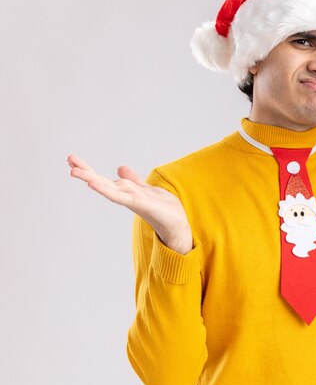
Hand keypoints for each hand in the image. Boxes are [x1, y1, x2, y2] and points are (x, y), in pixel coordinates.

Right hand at [67, 154, 192, 254]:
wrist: (178, 225)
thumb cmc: (164, 209)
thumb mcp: (146, 189)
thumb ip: (133, 180)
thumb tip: (119, 168)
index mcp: (126, 192)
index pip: (104, 179)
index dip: (89, 170)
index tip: (72, 159)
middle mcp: (126, 197)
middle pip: (103, 182)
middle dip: (86, 172)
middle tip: (68, 160)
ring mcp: (133, 201)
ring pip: (110, 189)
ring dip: (93, 180)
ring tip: (75, 172)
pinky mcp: (143, 205)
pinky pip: (123, 197)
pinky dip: (109, 191)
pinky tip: (96, 185)